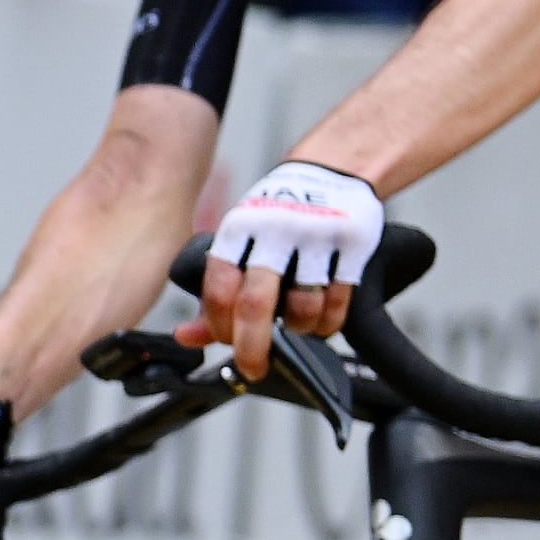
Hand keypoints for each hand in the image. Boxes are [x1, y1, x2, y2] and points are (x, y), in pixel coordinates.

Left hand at [204, 157, 382, 375]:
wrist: (332, 171)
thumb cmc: (278, 216)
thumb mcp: (240, 242)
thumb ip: (218, 292)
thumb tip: (186, 337)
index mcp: (239, 229)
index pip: (219, 289)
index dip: (219, 327)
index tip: (227, 342)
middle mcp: (275, 230)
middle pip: (256, 304)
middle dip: (251, 348)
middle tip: (253, 367)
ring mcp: (316, 236)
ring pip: (302, 308)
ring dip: (297, 331)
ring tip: (296, 326)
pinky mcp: (352, 243)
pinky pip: (339, 302)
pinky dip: (328, 323)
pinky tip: (321, 318)